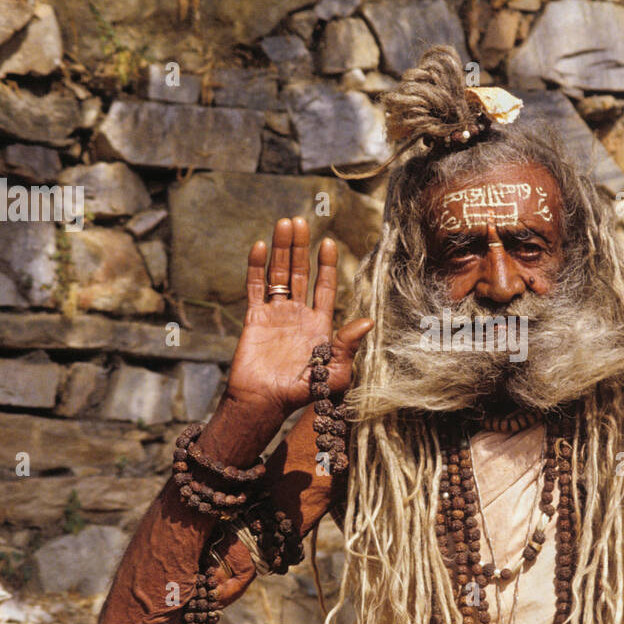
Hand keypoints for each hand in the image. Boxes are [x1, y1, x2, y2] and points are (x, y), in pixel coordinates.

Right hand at [225, 216, 372, 416]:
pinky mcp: (254, 318)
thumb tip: (369, 321)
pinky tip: (260, 246)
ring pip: (279, 274)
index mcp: (319, 325)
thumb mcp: (334, 372)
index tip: (328, 242)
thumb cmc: (302, 392)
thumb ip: (348, 345)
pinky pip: (255, 287)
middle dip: (301, 247)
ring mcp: (275, 314)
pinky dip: (257, 266)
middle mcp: (298, 315)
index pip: (324, 287)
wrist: (265, 402)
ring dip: (282, 249)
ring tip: (284, 223)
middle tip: (301, 220)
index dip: (326, 265)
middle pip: (300, 273)